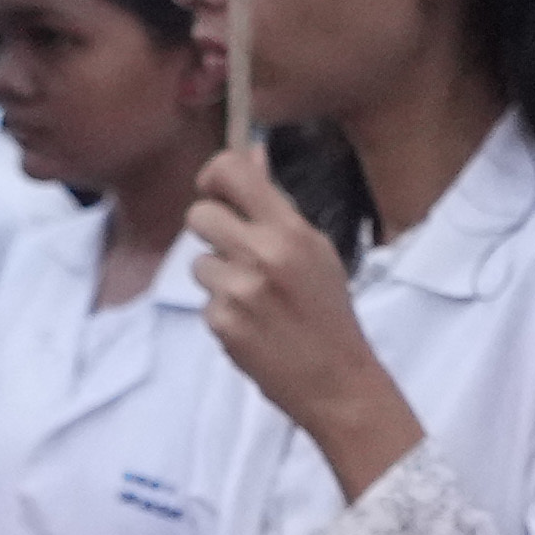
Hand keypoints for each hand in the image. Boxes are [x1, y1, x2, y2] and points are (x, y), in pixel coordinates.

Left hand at [185, 147, 405, 474]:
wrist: (336, 381)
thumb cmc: (328, 312)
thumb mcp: (316, 251)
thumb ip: (278, 207)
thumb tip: (252, 154)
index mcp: (291, 230)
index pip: (231, 171)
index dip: (214, 175)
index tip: (216, 190)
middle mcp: (263, 254)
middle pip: (199, 215)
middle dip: (212, 232)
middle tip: (237, 254)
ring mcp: (239, 290)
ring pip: (198, 263)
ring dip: (219, 278)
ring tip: (255, 300)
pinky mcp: (222, 323)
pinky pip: (205, 302)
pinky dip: (224, 312)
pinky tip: (254, 326)